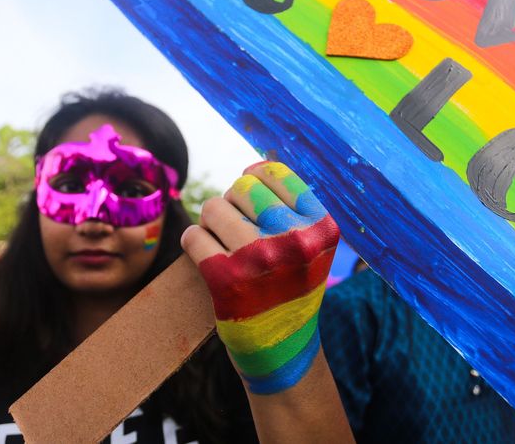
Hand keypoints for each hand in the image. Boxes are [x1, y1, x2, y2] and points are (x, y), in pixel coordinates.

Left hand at [181, 161, 338, 394]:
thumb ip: (290, 206)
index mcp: (321, 226)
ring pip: (214, 207)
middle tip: (234, 225)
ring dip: (211, 222)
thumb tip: (254, 165)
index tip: (251, 202)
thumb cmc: (291, 286)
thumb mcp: (310, 245)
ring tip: (221, 241)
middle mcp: (295, 239)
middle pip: (242, 187)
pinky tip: (205, 255)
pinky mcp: (226, 279)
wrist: (282, 348)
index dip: (255, 180)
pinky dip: (194, 242)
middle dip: (232, 201)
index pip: (274, 173)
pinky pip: (194, 236)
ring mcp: (260, 258)